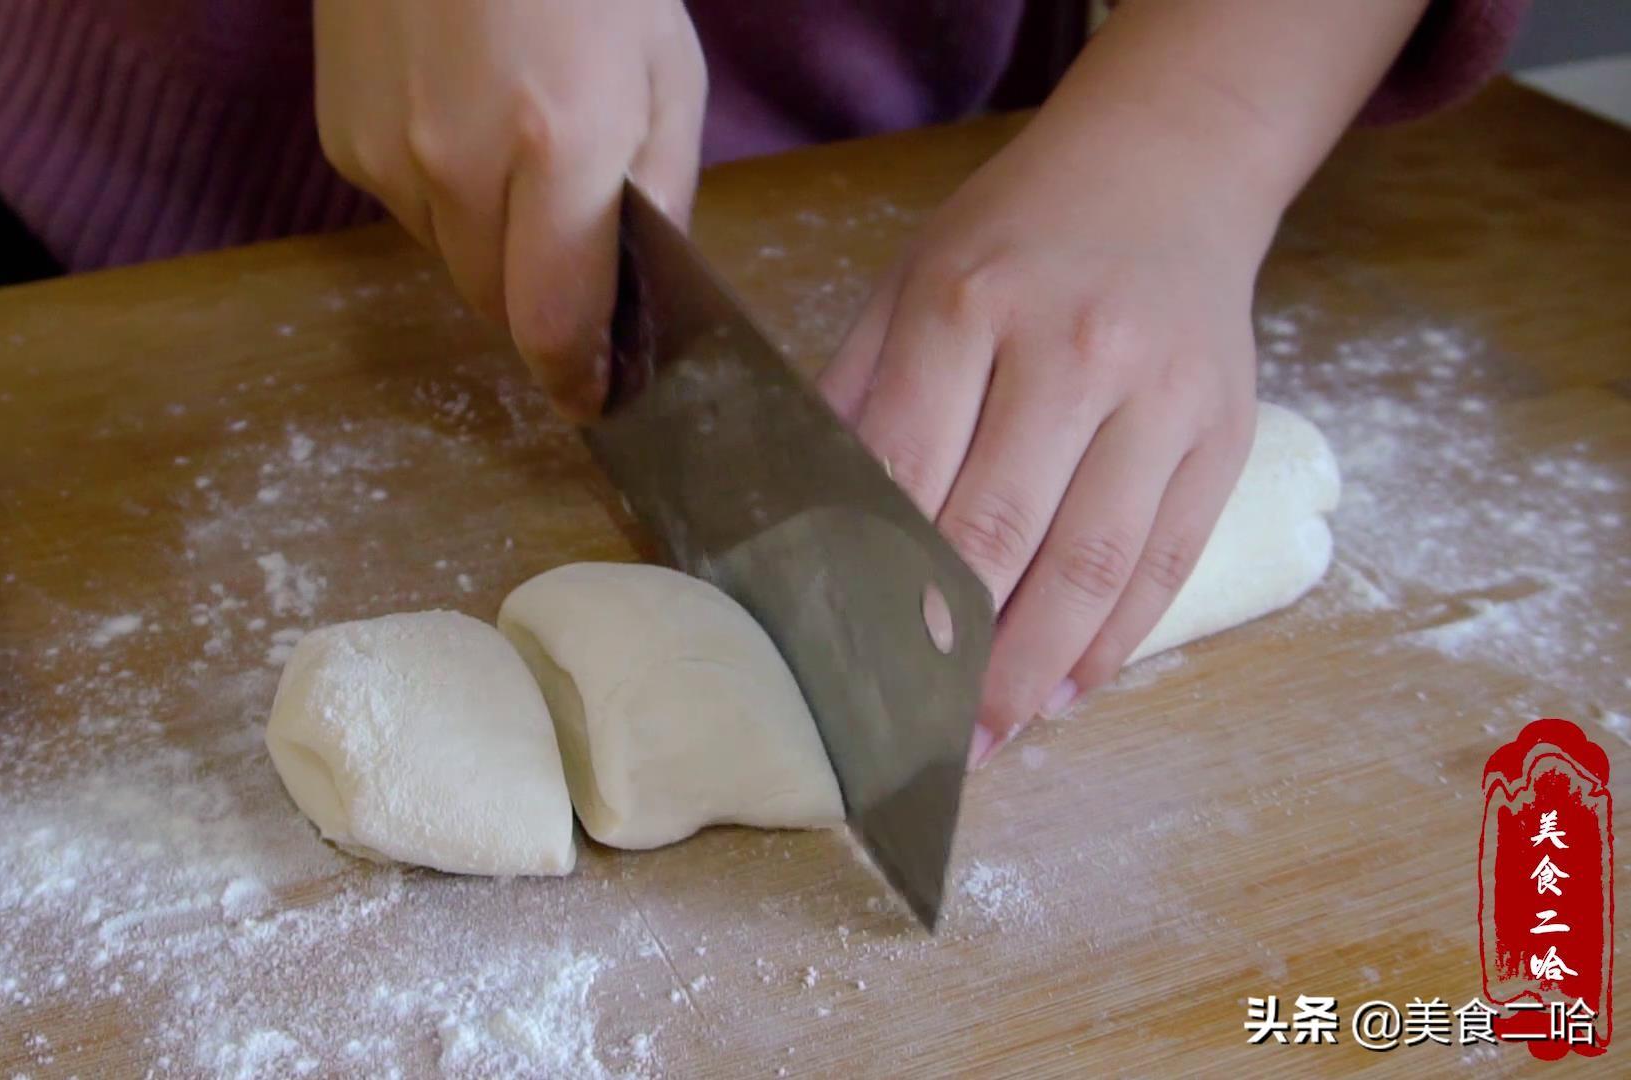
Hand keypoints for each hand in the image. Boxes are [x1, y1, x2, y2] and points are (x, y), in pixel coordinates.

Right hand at [314, 0, 706, 421]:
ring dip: (491, 246)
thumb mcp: (664, 63)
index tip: (592, 397)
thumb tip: (645, 283)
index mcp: (556, 145)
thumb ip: (660, 185)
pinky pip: (405, 211)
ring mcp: (385, 154)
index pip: (550, 323)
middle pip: (496, 305)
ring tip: (519, 157)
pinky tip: (463, 119)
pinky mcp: (342, 140)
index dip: (574, 377)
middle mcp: (457, 164)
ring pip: (449, 261)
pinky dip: (442, 196)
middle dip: (541, 302)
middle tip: (575, 254)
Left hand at [818, 117, 1269, 762]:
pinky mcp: (1226, 433)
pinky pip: (1168, 561)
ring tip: (990, 738)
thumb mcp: (908, 282)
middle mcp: (1072, 351)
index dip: (874, 576)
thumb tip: (804, 523)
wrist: (1167, 167)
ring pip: (1094, 563)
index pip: (907, 470)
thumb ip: (858, 395)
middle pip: (1000, 532)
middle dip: (951, 648)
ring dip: (1035, 669)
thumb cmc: (1015, 238)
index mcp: (967, 305)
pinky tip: (1069, 690)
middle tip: (911, 731)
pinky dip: (1117, 640)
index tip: (843, 658)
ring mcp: (1162, 395)